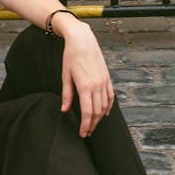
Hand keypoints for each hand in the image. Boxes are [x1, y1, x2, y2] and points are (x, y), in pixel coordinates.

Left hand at [60, 23, 114, 137]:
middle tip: (86, 133)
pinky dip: (108, 106)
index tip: (82, 133)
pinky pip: (110, 96)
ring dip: (99, 118)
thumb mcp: (65, 76)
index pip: (87, 112)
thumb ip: (66, 94)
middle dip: (92, 124)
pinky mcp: (107, 77)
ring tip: (93, 125)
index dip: (85, 125)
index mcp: (85, 86)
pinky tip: (105, 112)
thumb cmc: (71, 56)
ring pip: (104, 106)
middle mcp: (96, 85)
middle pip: (97, 112)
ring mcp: (104, 81)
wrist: (82, 40)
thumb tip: (64, 110)